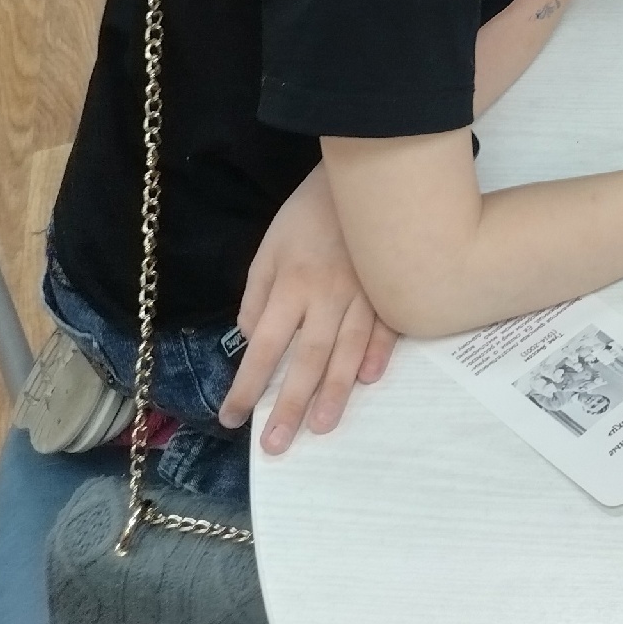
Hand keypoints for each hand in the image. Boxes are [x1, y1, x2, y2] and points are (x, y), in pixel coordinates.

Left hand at [222, 165, 397, 451]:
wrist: (363, 177)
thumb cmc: (308, 215)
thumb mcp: (269, 249)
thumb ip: (258, 296)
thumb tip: (256, 340)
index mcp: (290, 286)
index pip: (264, 346)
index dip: (248, 384)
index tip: (233, 418)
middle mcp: (326, 296)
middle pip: (305, 359)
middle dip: (289, 405)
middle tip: (277, 446)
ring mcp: (363, 294)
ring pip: (347, 351)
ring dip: (333, 391)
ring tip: (322, 427)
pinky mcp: (390, 289)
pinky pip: (385, 327)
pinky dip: (377, 353)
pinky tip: (369, 380)